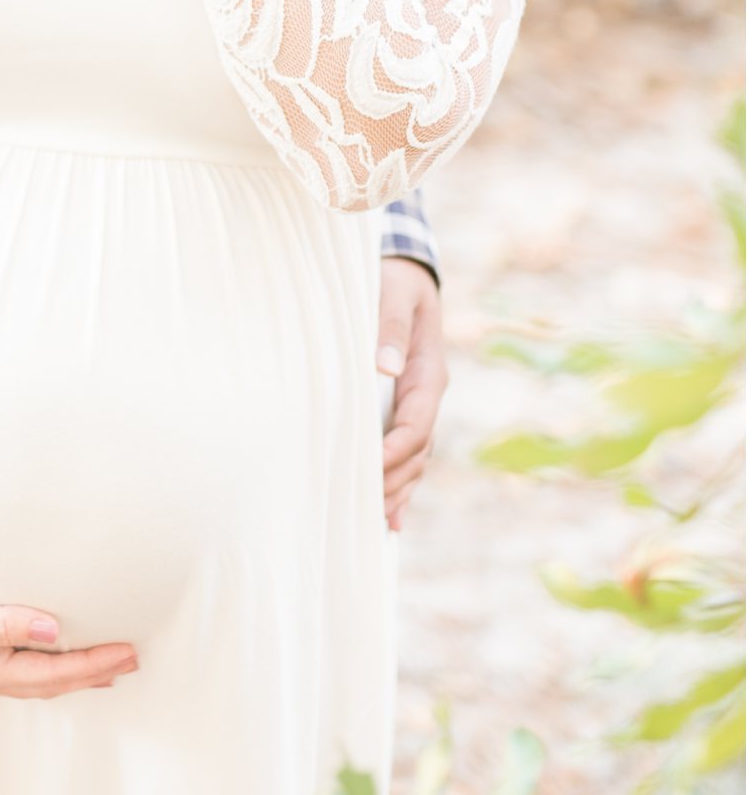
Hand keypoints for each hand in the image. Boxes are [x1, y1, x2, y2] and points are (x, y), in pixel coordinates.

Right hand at [0, 565, 138, 698]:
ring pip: (33, 673)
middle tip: (131, 661)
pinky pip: (15, 659)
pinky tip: (45, 646)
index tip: (130, 653)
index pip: (53, 673)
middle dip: (92, 673)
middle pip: (49, 680)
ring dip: (70, 670)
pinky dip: (42, 658)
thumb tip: (57, 631)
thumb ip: (1, 622)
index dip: (94, 666)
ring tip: (100, 664)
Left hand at [377, 257, 447, 531]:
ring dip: (399, 488)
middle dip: (395, 480)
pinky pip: (407, 450)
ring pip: (415, 456)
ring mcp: (418, 403)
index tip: (369, 468)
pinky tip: (393, 516)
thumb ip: (389, 326)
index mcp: (428, 374)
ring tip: (378, 522)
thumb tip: (385, 364)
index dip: (393, 450)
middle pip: (417, 450)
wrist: (404, 272)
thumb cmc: (393, 281)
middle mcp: (427, 394)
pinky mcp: (404, 405)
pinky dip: (401, 481)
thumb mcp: (393, 293)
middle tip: (366, 509)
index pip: (415, 423)